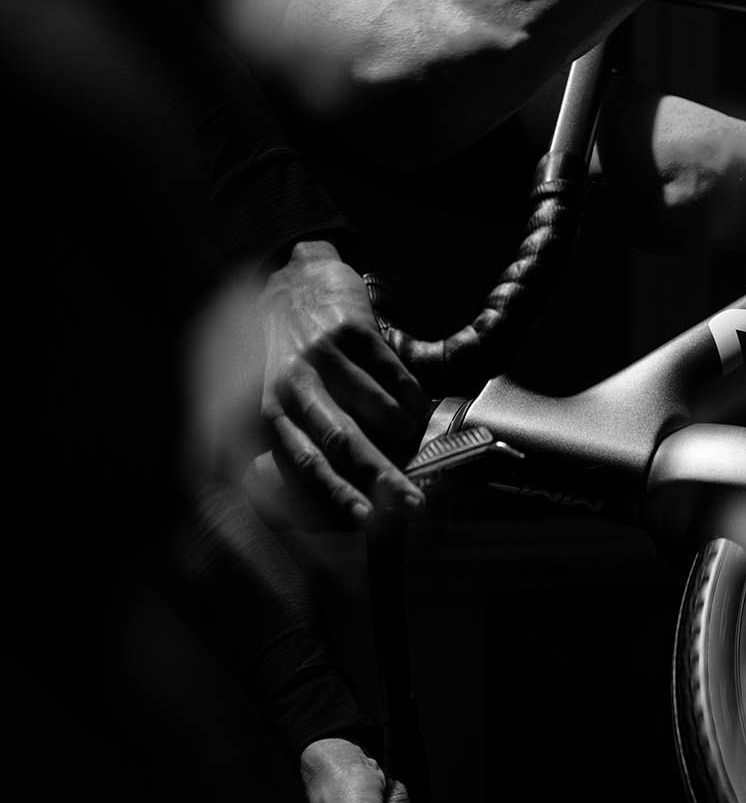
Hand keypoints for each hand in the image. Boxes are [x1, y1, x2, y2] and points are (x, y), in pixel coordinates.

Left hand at [258, 240, 428, 527]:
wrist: (294, 280)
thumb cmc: (288, 357)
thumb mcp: (274, 401)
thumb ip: (293, 449)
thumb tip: (313, 512)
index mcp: (270, 411)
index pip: (302, 464)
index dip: (335, 496)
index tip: (367, 522)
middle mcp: (291, 385)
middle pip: (341, 443)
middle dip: (379, 478)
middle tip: (411, 504)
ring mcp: (321, 354)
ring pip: (376, 409)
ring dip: (403, 434)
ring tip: (415, 443)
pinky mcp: (351, 328)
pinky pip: (393, 375)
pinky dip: (411, 399)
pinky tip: (418, 409)